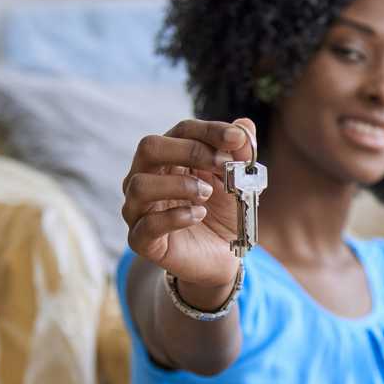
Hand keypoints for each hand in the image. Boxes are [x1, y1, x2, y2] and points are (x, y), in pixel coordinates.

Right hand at [121, 118, 255, 289]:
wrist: (219, 259)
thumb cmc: (222, 215)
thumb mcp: (238, 184)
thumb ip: (241, 155)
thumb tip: (244, 125)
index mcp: (169, 158)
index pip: (181, 131)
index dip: (209, 131)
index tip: (237, 138)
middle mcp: (146, 178)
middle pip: (149, 147)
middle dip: (189, 151)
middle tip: (222, 165)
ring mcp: (139, 209)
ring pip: (139, 185)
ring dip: (179, 184)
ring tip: (207, 194)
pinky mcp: (141, 240)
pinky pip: (146, 225)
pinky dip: (174, 217)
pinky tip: (198, 215)